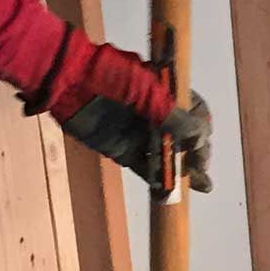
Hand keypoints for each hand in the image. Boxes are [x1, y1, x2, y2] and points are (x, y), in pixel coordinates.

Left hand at [59, 88, 211, 191]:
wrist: (68, 81)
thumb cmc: (110, 77)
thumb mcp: (146, 91)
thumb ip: (172, 116)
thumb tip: (199, 137)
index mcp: (165, 92)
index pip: (194, 111)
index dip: (201, 127)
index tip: (201, 141)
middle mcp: (156, 114)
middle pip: (184, 137)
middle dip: (196, 153)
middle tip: (200, 168)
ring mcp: (139, 134)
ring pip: (168, 155)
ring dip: (183, 171)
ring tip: (200, 185)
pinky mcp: (123, 151)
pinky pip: (146, 168)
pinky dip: (159, 182)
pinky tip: (170, 193)